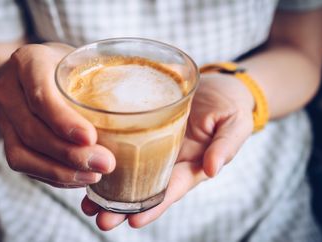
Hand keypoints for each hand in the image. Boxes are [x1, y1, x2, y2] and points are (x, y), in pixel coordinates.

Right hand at [0, 43, 115, 187]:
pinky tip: (79, 178)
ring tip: (94, 176)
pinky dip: (52, 176)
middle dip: (69, 154)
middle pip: (33, 130)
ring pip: (22, 154)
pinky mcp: (7, 138)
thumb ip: (99, 77)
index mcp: (28, 61)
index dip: (64, 121)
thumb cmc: (64, 66)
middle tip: (105, 164)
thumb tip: (144, 103)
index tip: (91, 138)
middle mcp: (8, 89)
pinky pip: (23, 164)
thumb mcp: (79, 59)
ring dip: (60, 172)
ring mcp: (3, 117)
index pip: (41, 95)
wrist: (27, 74)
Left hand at [81, 72, 254, 229]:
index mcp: (192, 165)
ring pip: (130, 172)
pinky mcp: (145, 130)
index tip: (134, 220)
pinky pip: (125, 145)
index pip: (171, 190)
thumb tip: (213, 169)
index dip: (154, 206)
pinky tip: (88, 163)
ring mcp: (155, 147)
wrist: (219, 86)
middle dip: (122, 207)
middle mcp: (169, 162)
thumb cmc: (230, 106)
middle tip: (99, 219)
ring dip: (109, 189)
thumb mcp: (235, 124)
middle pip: (144, 188)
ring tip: (86, 203)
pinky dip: (108, 157)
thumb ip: (226, 145)